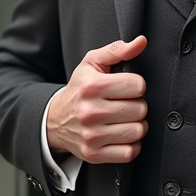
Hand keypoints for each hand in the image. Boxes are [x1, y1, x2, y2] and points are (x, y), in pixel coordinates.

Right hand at [46, 36, 147, 163]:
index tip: (127, 87)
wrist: (54, 120)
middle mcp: (90, 112)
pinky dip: (131, 145)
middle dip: (137, 105)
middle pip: (140, 109)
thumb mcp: (92, 63)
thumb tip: (141, 41)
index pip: (137, 85)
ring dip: (136, 125)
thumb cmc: (79, 89)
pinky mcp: (94, 154)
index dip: (136, 85)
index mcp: (92, 86)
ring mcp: (92, 135)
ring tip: (125, 119)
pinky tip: (121, 135)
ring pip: (138, 131)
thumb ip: (117, 50)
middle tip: (125, 104)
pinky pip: (129, 152)